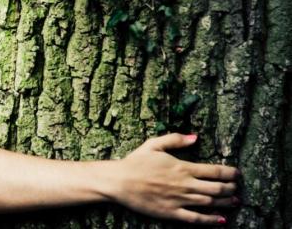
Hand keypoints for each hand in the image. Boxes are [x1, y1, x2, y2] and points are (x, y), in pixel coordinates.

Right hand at [108, 133, 238, 224]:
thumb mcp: (153, 144)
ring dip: (226, 203)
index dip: (230, 173)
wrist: (119, 181)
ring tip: (235, 202)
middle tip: (237, 188)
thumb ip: (175, 139)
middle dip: (231, 189)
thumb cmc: (135, 162)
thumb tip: (195, 137)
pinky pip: (196, 218)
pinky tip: (221, 220)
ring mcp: (179, 200)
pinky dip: (211, 220)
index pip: (215, 171)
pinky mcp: (172, 213)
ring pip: (210, 203)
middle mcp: (185, 185)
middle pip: (217, 188)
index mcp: (182, 167)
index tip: (237, 173)